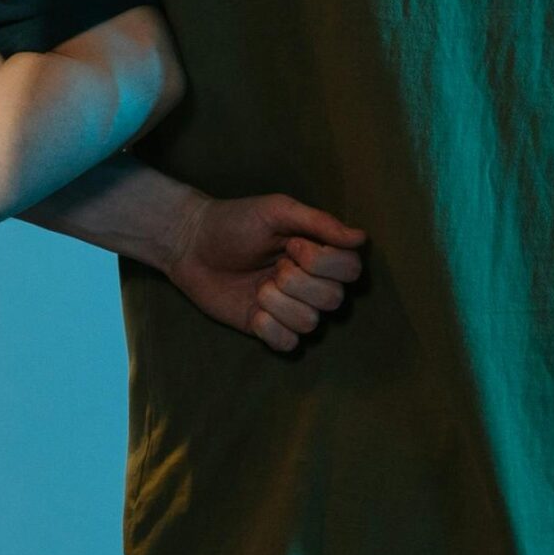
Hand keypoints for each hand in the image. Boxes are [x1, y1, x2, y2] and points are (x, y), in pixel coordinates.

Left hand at [158, 193, 366, 351]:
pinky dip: (269, 328)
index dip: (324, 263)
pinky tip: (253, 311)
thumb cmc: (235, 221)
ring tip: (258, 287)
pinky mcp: (268, 329)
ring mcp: (290, 309)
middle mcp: (311, 284)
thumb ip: (320, 223)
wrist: (191, 243)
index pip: (351, 271)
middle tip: (272, 265)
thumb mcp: (278, 210)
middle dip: (297, 282)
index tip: (292, 245)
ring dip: (278, 303)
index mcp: (319, 254)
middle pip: (333, 299)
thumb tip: (362, 238)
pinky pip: (288, 344)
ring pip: (310, 323)